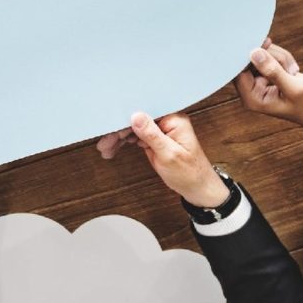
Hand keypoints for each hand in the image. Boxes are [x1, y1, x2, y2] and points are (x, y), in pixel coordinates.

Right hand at [97, 112, 229, 207]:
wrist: (198, 189)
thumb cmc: (190, 173)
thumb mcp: (169, 154)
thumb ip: (152, 135)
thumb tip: (136, 116)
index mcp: (174, 120)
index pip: (145, 113)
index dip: (126, 119)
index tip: (111, 127)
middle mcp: (166, 122)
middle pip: (136, 120)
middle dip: (118, 131)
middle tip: (104, 143)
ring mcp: (160, 131)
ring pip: (133, 129)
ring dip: (118, 138)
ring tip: (105, 149)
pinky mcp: (155, 140)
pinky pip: (136, 137)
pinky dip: (124, 143)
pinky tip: (114, 149)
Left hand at [234, 38, 302, 166]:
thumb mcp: (294, 88)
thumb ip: (273, 71)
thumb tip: (254, 53)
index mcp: (251, 98)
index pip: (238, 70)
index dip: (249, 55)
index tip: (264, 45)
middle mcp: (250, 89)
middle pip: (249, 59)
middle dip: (271, 57)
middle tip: (290, 69)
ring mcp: (258, 80)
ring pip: (261, 54)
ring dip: (279, 57)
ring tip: (293, 72)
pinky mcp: (266, 73)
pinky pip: (269, 55)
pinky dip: (282, 58)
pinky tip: (292, 70)